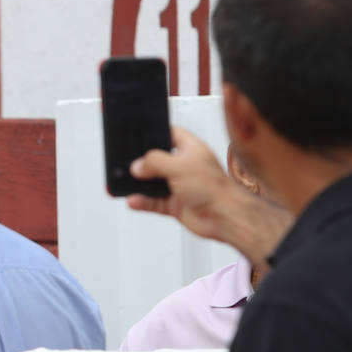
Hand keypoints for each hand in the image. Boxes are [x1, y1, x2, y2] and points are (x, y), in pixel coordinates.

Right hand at [126, 126, 289, 269]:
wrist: (225, 218)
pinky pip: (154, 202)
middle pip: (158, 160)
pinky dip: (143, 201)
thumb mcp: (180, 166)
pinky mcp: (176, 204)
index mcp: (190, 149)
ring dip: (140, 185)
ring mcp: (179, 186)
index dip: (155, 133)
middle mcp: (185, 166)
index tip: (138, 135)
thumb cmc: (215, 188)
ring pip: (153, 183)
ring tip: (126, 183)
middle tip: (128, 163)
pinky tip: (134, 200)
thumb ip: (155, 162)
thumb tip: (138, 165)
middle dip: (142, 163)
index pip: (170, 134)